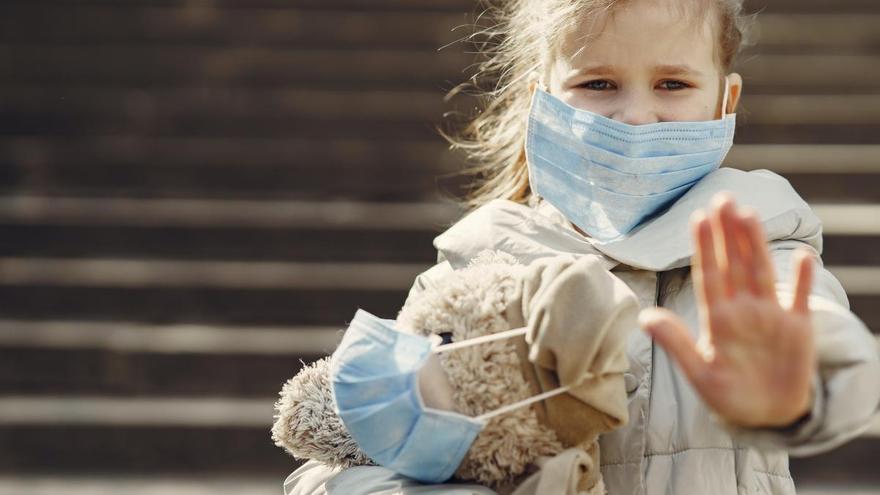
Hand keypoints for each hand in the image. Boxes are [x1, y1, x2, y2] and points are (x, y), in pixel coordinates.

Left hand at [638, 192, 816, 427]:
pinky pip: (800, 300)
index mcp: (718, 318)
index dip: (703, 246)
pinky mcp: (797, 330)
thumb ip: (675, 343)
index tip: (697, 217)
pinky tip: (804, 256)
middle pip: (734, 264)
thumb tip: (644, 317)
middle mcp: (743, 310)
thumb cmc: (728, 394)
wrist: (765, 416)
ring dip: (756, 244)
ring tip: (748, 214)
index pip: (708, 274)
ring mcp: (771, 316)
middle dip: (728, 232)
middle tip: (722, 198)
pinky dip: (803, 280)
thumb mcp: (698, 373)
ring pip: (761, 272)